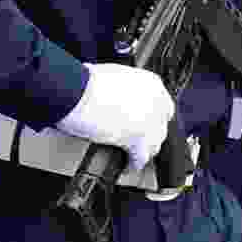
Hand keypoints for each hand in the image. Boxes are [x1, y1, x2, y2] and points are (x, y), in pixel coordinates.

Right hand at [49, 62, 175, 158]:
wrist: (77, 92)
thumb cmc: (86, 82)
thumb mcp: (114, 78)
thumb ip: (125, 90)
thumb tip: (119, 98)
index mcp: (151, 83)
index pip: (164, 107)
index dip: (153, 119)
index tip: (146, 124)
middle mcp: (155, 101)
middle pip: (161, 128)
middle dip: (150, 135)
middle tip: (139, 140)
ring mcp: (150, 121)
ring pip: (155, 144)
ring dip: (144, 150)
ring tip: (134, 154)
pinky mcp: (138, 138)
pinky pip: (141, 157)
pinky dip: (134, 162)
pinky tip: (130, 164)